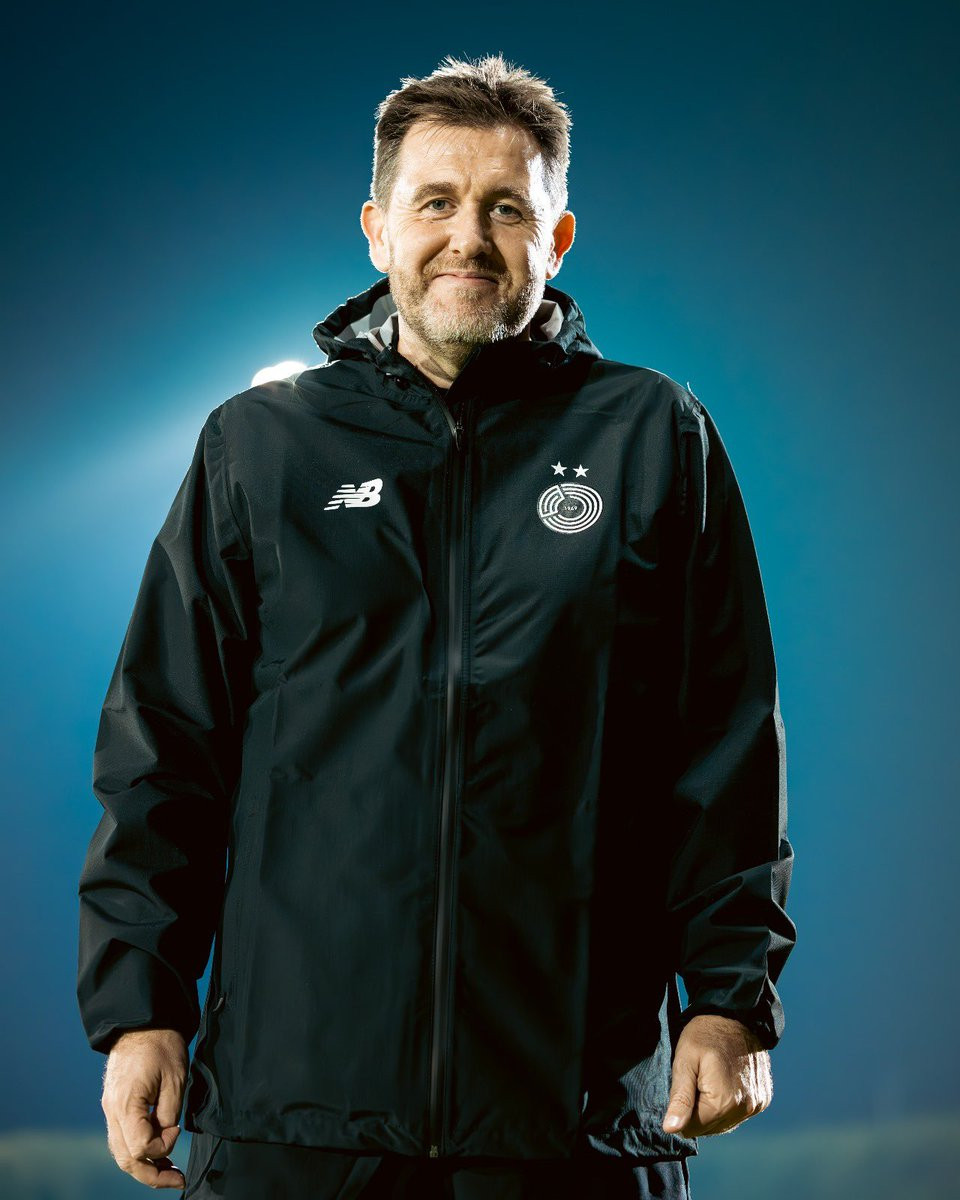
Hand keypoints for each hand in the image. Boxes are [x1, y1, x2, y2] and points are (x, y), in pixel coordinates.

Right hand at [100, 1027, 188, 1188]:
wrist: (141, 1021)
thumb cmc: (161, 1044)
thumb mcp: (175, 1078)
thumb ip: (168, 1113)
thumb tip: (166, 1136)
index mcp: (126, 1103)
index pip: (140, 1146)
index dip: (163, 1146)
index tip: (177, 1128)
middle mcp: (112, 1111)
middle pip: (126, 1159)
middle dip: (152, 1175)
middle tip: (177, 1180)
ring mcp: (110, 1109)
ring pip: (121, 1153)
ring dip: (145, 1166)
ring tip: (169, 1173)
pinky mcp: (114, 1106)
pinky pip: (122, 1138)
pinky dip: (138, 1150)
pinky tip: (157, 1152)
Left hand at [662, 1014, 772, 1136]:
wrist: (737, 1015)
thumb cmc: (705, 1034)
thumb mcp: (685, 1061)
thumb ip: (680, 1098)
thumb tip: (671, 1129)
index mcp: (724, 1102)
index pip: (693, 1128)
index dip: (682, 1110)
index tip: (684, 1086)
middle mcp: (745, 1109)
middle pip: (710, 1128)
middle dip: (698, 1110)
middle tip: (696, 1079)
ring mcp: (757, 1105)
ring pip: (724, 1124)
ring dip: (713, 1109)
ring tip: (710, 1079)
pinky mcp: (763, 1099)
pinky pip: (739, 1114)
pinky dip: (728, 1104)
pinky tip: (723, 1082)